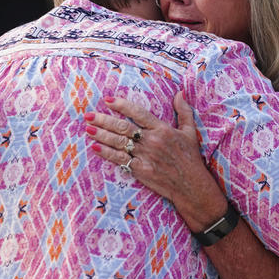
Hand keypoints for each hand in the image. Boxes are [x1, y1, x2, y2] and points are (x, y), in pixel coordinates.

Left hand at [84, 92, 227, 231]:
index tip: (107, 100)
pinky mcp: (140, 170)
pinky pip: (119, 159)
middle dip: (104, 120)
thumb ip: (184, 111)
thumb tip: (180, 92)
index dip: (122, 105)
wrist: (190, 186)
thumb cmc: (190, 158)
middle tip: (89, 115)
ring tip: (87, 128)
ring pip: (118, 142)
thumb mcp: (190, 132)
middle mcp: (151, 141)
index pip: (138, 113)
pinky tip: (95, 147)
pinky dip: (106, 153)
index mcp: (162, 129)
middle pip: (123, 127)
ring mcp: (144, 156)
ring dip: (101, 135)